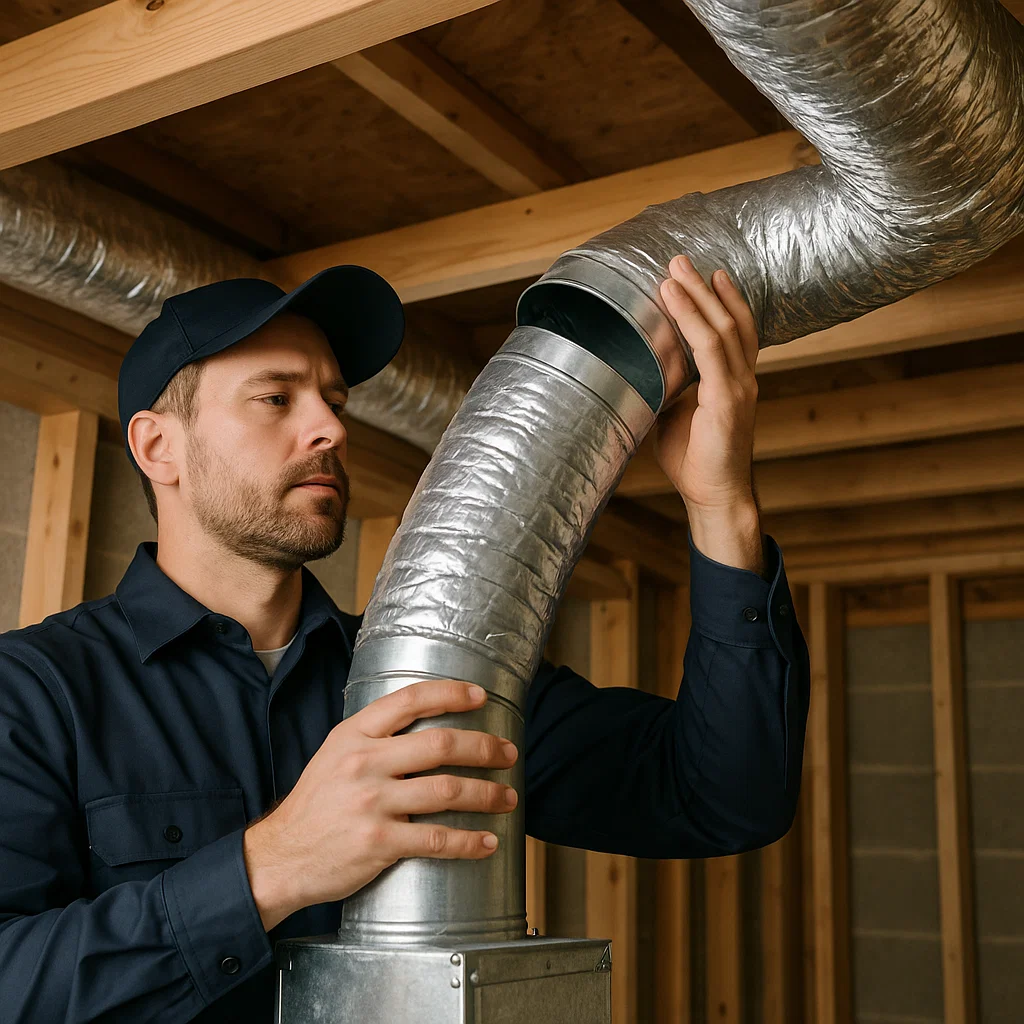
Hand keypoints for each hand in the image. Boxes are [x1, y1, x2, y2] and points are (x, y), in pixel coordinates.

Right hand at [242, 680, 517, 930]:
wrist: (281, 857)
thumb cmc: (315, 805)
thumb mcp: (335, 754)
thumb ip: (374, 737)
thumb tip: (425, 720)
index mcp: (354, 735)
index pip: (409, 700)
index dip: (450, 693)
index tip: (481, 696)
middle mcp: (364, 763)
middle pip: (440, 745)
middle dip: (483, 747)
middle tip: (508, 753)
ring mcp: (372, 803)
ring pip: (446, 791)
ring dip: (486, 793)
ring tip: (508, 797)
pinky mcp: (378, 843)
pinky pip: (436, 839)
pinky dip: (468, 842)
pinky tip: (488, 842)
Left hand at [656, 255, 762, 572]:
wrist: (715, 495)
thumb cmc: (697, 459)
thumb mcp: (677, 414)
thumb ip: (671, 388)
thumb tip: (645, 368)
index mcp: (735, 382)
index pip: (736, 331)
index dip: (724, 300)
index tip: (706, 275)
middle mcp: (743, 378)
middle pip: (730, 320)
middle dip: (705, 287)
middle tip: (681, 260)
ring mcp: (739, 387)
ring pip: (721, 328)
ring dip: (696, 296)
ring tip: (675, 270)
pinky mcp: (727, 398)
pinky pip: (710, 350)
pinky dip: (692, 320)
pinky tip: (675, 301)